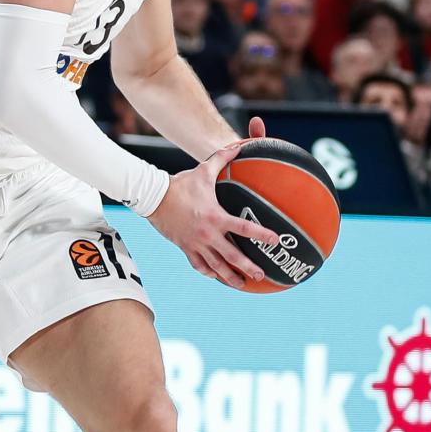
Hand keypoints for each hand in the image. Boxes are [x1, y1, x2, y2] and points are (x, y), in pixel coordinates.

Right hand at [145, 129, 281, 290]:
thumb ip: (222, 159)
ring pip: (215, 266)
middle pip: (232, 255)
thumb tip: (239, 146)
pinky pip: (198, 264)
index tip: (276, 240)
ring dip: (229, 277)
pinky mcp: (184, 247)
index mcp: (216, 216)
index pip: (244, 228)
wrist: (154, 198)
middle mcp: (207, 234)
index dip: (262, 234)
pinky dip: (208, 272)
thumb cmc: (180, 184)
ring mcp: (195, 243)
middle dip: (248, 267)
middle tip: (261, 275)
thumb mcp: (202, 171)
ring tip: (242, 285)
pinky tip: (215, 277)